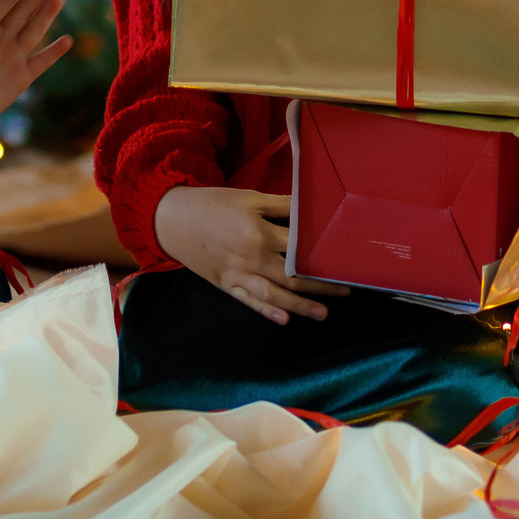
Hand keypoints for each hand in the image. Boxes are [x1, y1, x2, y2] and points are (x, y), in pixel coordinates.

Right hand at [152, 185, 347, 324]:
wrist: (173, 220)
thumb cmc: (213, 204)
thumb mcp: (248, 198)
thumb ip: (279, 205)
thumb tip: (306, 209)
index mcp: (259, 232)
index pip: (298, 247)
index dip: (320, 253)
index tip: (340, 259)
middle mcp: (252, 257)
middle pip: (292, 276)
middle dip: (320, 285)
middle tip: (345, 291)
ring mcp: (238, 274)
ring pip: (275, 294)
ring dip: (300, 306)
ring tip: (323, 313)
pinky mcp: (227, 284)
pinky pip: (249, 301)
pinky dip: (267, 311)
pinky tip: (284, 320)